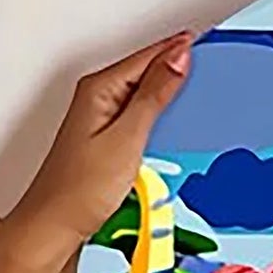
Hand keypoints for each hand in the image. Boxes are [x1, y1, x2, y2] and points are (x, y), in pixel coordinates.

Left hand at [1, 31, 196, 265]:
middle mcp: (99, 96)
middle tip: (217, 67)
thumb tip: (178, 57)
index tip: (215, 46)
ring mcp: (102, 116)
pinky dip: (163, 115)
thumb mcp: (126, 138)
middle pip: (148, 69)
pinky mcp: (108, 136)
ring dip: (173, 92)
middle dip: (180, 67)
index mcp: (100, 88)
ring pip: (146, 92)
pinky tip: (178, 123)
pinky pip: (142, 113)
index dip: (183, 50)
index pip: (151, 56)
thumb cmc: (79, 189)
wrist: (55, 227)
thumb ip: (154, 96)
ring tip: (204, 91)